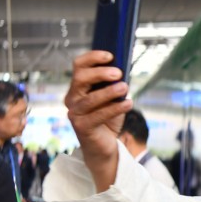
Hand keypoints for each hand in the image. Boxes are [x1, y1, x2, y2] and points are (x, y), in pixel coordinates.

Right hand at [66, 51, 132, 191]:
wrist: (104, 146)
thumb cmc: (108, 119)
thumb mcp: (112, 99)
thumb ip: (113, 85)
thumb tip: (122, 70)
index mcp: (77, 88)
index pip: (78, 66)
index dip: (92, 58)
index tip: (110, 55)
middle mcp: (72, 99)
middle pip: (80, 78)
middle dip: (100, 73)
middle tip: (118, 73)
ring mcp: (75, 113)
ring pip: (90, 99)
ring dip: (109, 91)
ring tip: (125, 87)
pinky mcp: (82, 127)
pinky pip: (99, 115)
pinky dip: (115, 108)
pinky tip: (128, 103)